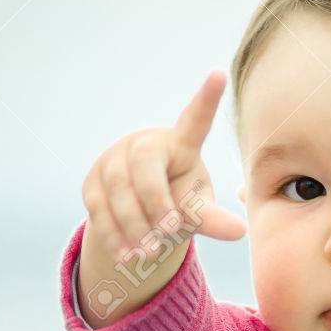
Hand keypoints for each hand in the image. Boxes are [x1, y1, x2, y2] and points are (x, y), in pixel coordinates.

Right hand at [77, 70, 245, 323]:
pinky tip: (128, 257)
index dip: (206, 99)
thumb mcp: (197, 210)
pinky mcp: (92, 184)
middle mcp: (144, 145)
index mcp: (180, 144)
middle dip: (155, 200)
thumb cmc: (178, 204)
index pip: (194, 120)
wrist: (139, 216)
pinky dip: (115, 235)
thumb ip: (212, 219)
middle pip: (144, 164)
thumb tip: (239, 231)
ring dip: (135, 225)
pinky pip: (99, 210)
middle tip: (170, 231)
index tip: (219, 74)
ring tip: (150, 252)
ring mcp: (113, 161)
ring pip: (118, 191)